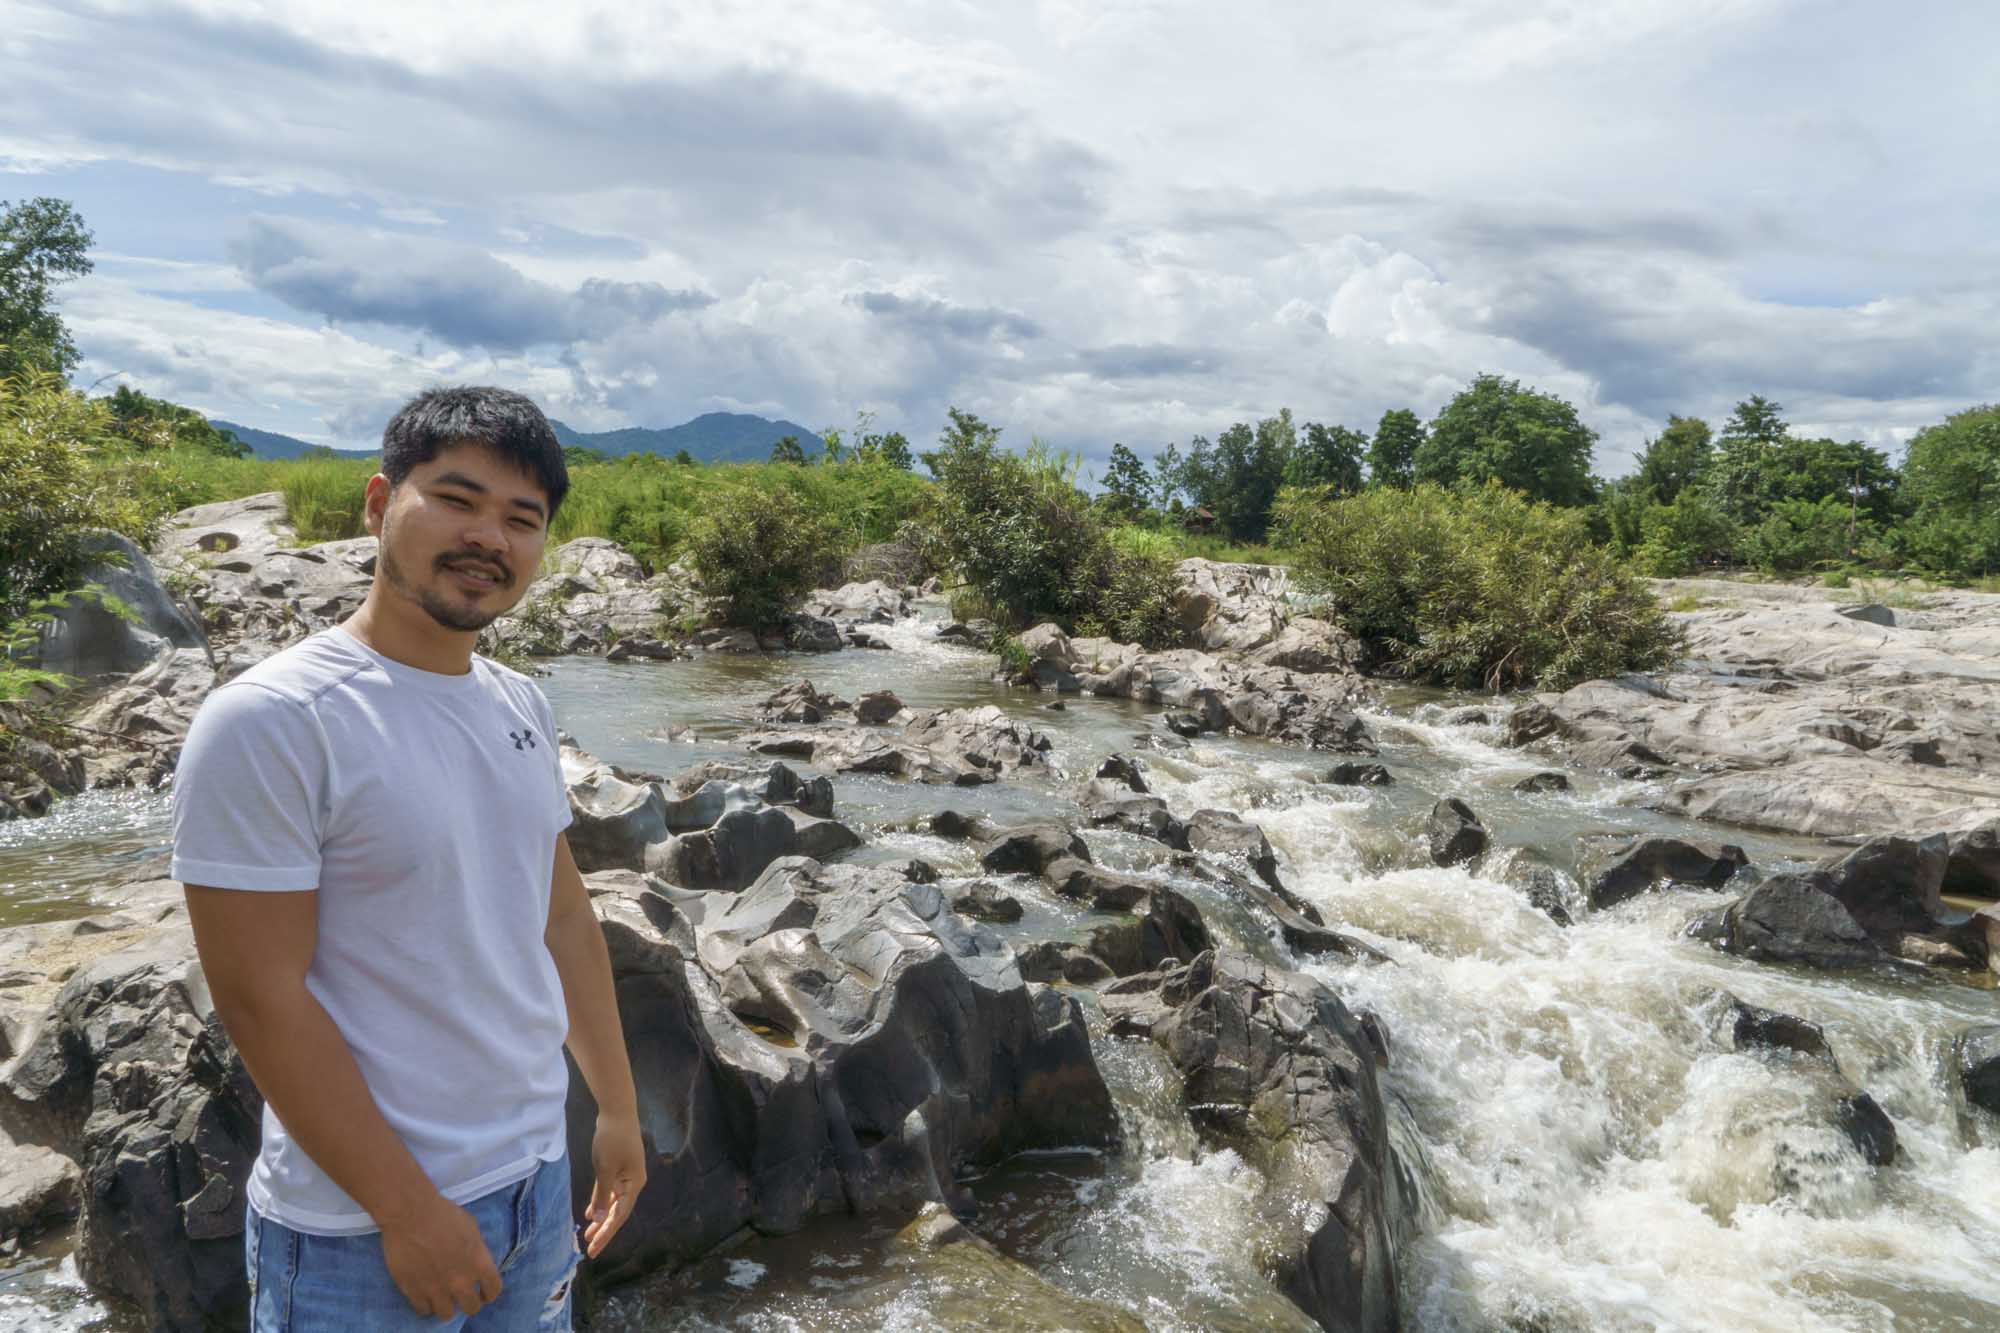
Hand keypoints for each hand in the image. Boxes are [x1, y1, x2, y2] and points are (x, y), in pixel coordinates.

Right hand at [379, 1192, 502, 1318]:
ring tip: (443, 1296)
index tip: (484, 1293)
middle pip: (471, 1307)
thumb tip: (474, 1263)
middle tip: (462, 1296)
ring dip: (447, 1305)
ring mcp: (436, 1289)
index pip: (493, 1290)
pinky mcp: (413, 1291)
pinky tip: (425, 1294)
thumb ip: (476, 1251)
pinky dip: (426, 1304)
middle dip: (469, 1302)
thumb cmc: (443, 1214)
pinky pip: (424, 1310)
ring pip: (447, 1314)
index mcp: (479, 1263)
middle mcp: (460, 1281)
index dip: (489, 1292)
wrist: (410, 1214)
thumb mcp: (471, 1228)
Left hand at [581, 1111, 646, 1258]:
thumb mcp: (605, 1169)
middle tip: (589, 1249)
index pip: (619, 1215)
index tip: (593, 1249)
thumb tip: (600, 1219)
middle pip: (618, 1212)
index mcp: (634, 1184)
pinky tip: (591, 1213)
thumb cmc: (612, 1140)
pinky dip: (601, 1202)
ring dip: (601, 1218)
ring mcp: (626, 1175)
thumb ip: (602, 1195)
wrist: (617, 1112)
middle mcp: (633, 1183)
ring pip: (613, 1203)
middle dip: (603, 1230)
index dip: (606, 1233)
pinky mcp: (618, 1168)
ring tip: (588, 1235)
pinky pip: (609, 1191)